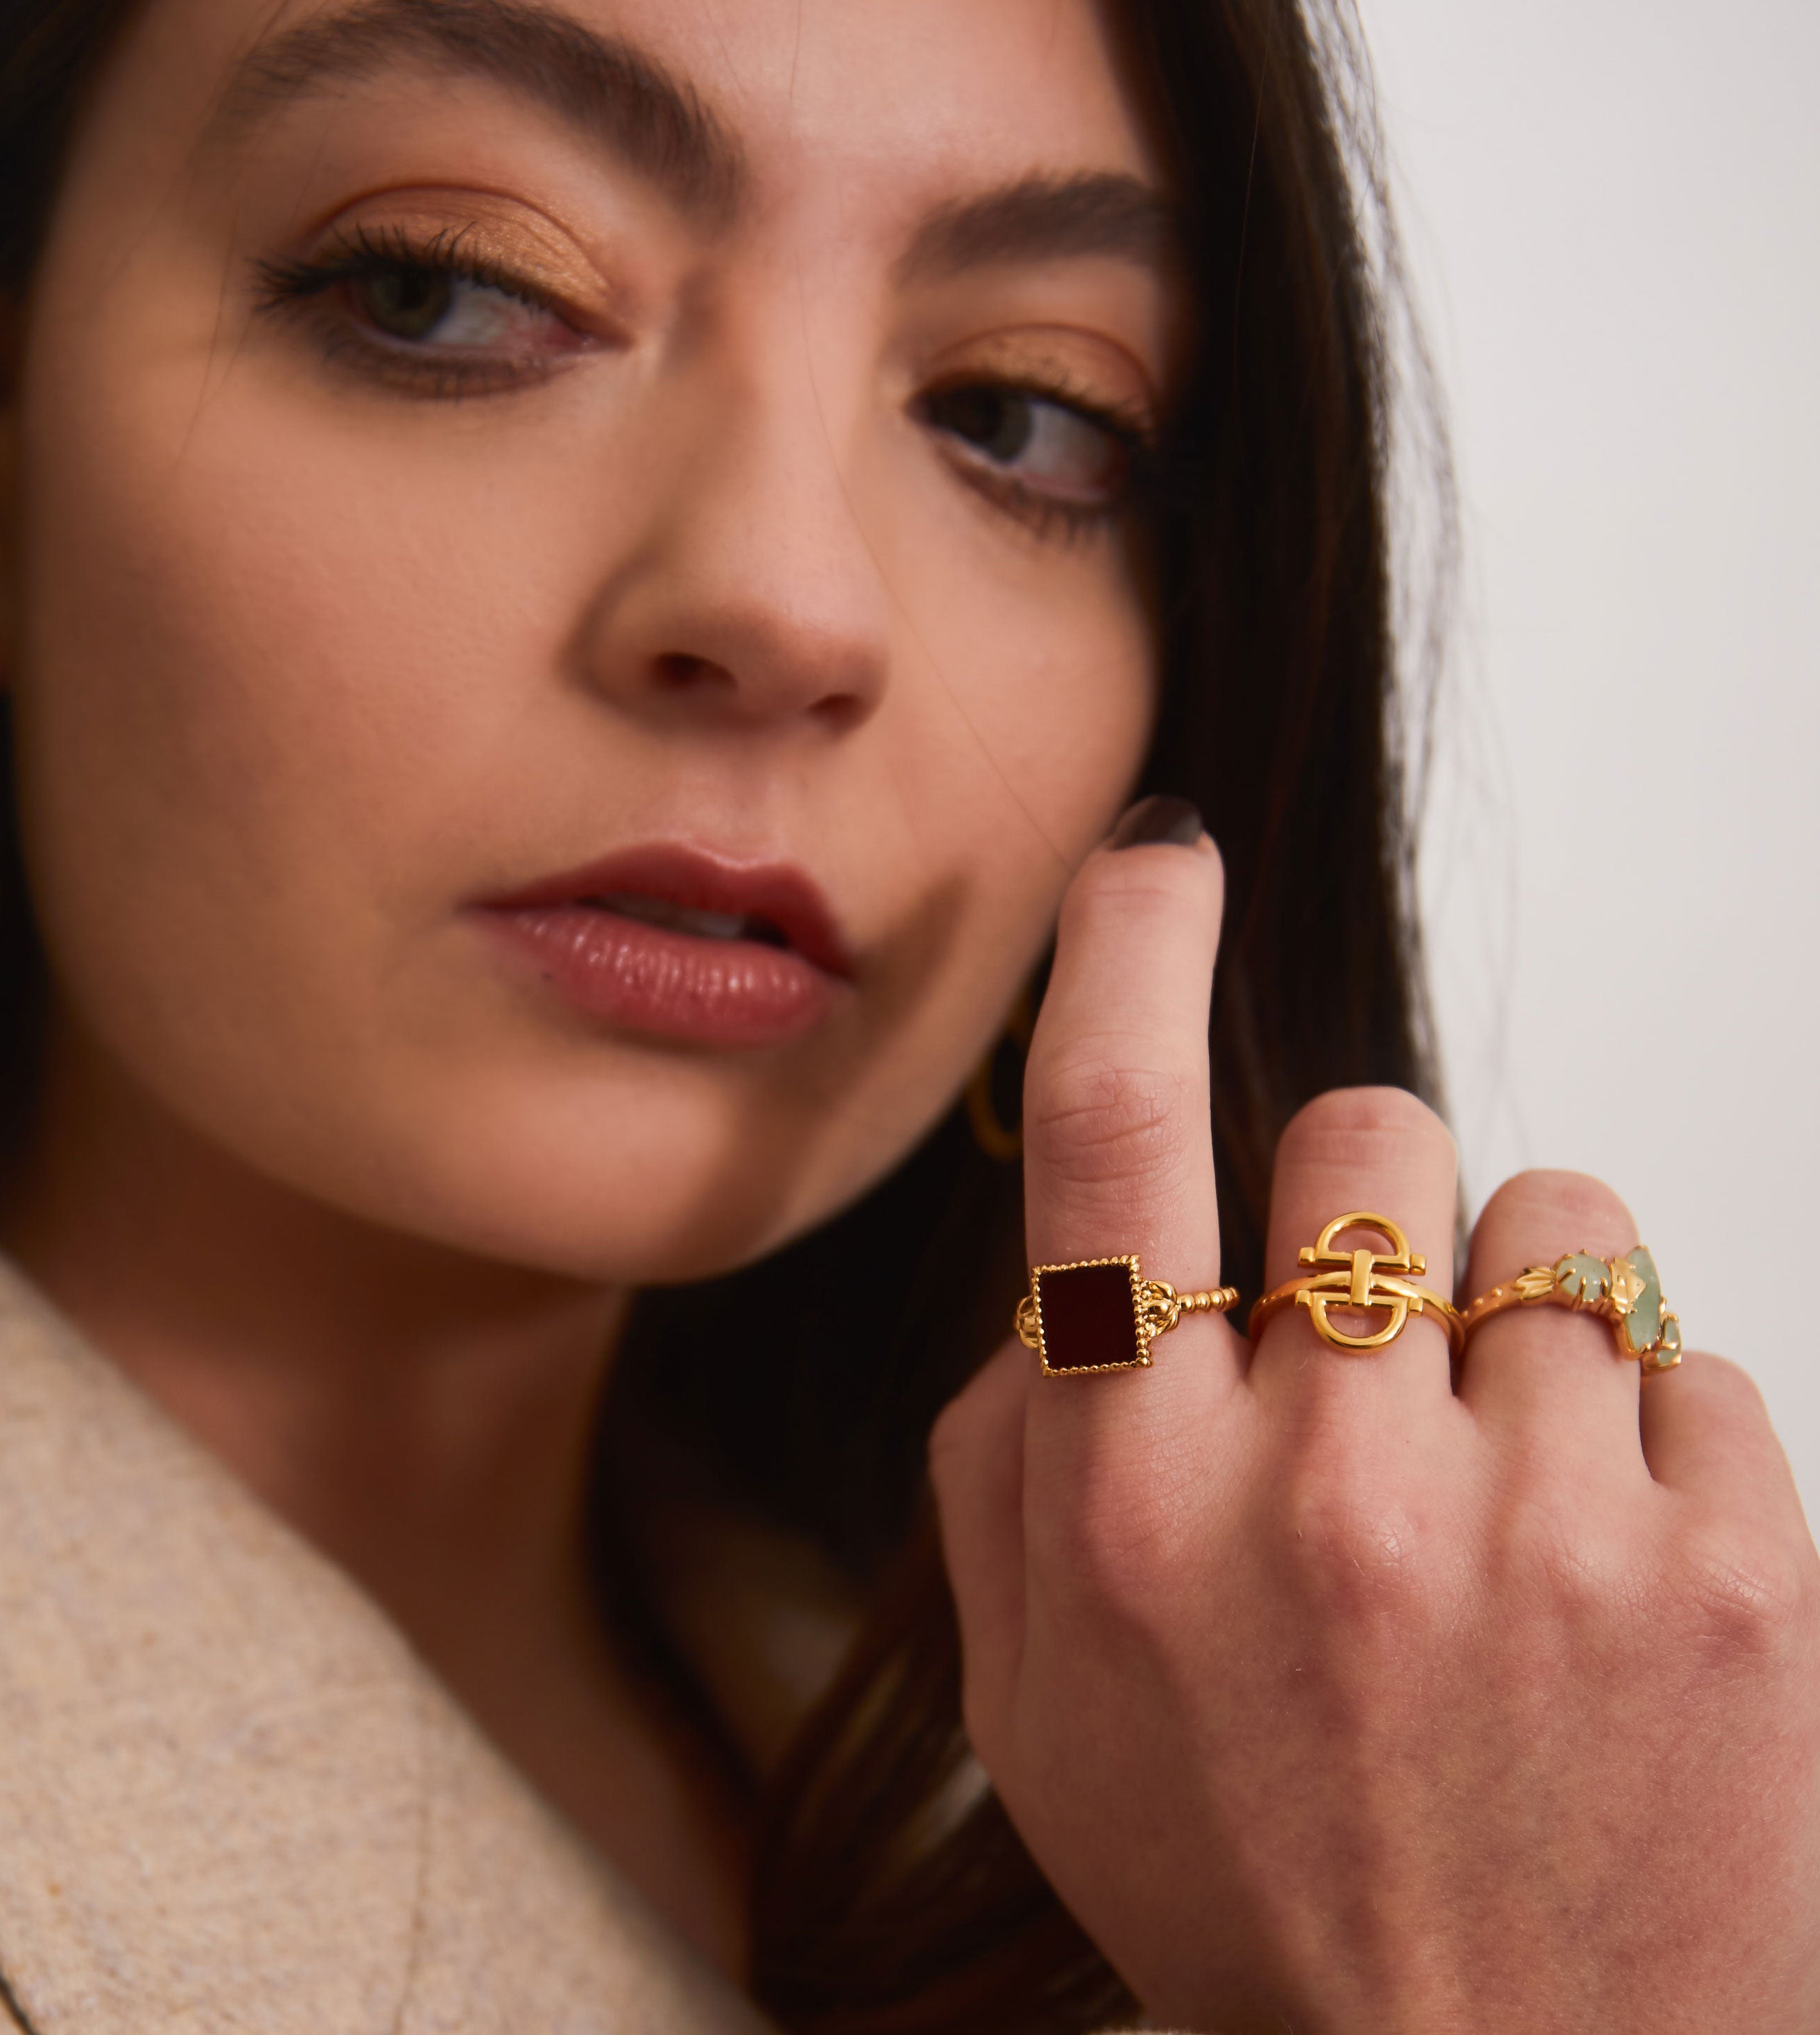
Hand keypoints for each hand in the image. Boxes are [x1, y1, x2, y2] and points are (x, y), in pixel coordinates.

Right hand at [930, 823, 1819, 2032]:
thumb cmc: (1248, 1886)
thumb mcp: (1036, 1702)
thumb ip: (1005, 1467)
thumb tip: (1057, 1292)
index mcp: (1138, 1508)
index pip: (1110, 1141)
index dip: (1128, 952)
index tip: (1159, 853)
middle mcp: (1331, 1490)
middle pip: (1364, 1131)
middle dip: (1355, 1198)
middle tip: (1355, 1340)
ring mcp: (1548, 1529)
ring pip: (1549, 1214)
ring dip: (1505, 1303)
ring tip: (1490, 1464)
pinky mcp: (1734, 1574)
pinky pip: (1685, 1348)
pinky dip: (1637, 1421)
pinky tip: (1596, 1559)